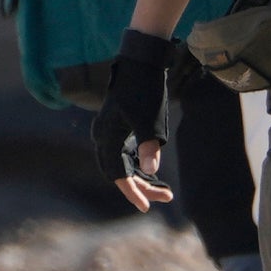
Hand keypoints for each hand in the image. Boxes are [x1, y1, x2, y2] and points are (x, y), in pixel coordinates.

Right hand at [95, 29, 176, 211]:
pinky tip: (154, 173)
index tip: (145, 208)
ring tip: (166, 190)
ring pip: (123, 164)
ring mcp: (109, 132)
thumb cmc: (146, 90)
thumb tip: (150, 171)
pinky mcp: (118, 127)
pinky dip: (139, 164)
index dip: (132, 192)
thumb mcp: (152, 120)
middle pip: (119, 172)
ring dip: (142, 177)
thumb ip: (149, 145)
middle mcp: (103, 136)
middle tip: (166, 196)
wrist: (141, 63)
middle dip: (141, 187)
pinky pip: (125, 154)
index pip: (117, 174)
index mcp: (107, 137)